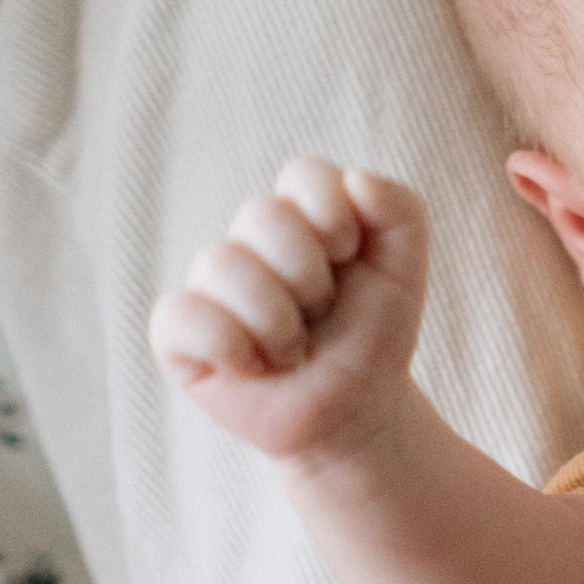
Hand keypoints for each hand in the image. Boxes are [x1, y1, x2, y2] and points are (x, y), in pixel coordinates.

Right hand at [149, 159, 426, 464]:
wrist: (356, 409)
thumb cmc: (373, 334)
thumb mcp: (404, 268)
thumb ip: (400, 208)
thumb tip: (355, 181)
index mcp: (300, 214)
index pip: (304, 175)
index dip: (334, 216)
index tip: (351, 255)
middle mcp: (248, 242)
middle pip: (261, 214)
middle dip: (310, 275)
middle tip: (322, 311)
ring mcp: (209, 286)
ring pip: (219, 264)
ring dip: (277, 319)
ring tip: (293, 348)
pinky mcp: (178, 335)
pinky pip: (178, 316)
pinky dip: (228, 345)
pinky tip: (253, 365)